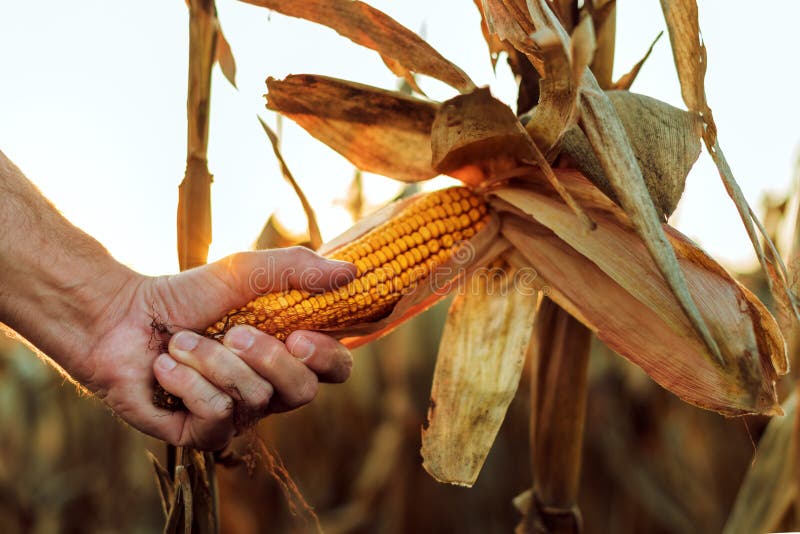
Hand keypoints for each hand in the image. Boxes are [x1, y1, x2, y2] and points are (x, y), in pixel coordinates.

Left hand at [82, 248, 355, 449]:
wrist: (123, 317)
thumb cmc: (187, 294)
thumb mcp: (244, 271)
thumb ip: (296, 268)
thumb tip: (352, 271)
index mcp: (288, 353)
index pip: (336, 369)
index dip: (327, 358)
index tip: (297, 334)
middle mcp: (269, 388)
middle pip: (302, 392)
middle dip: (267, 359)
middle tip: (233, 332)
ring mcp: (237, 414)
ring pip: (253, 400)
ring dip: (213, 361)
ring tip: (181, 341)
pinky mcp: (201, 434)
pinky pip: (215, 417)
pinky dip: (186, 384)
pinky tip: (165, 368)